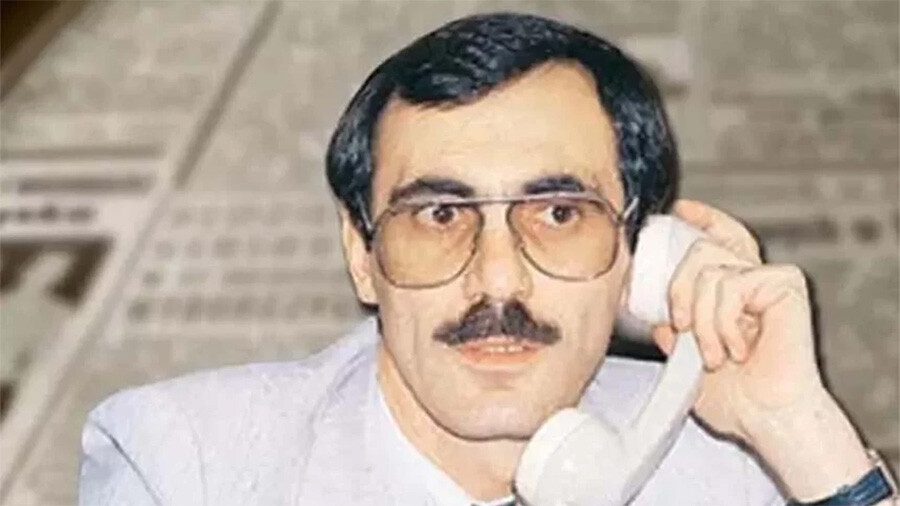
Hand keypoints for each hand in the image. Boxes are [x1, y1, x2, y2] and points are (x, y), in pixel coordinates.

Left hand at [650, 200, 824, 439]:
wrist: (765, 417)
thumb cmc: (738, 397)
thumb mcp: (687, 358)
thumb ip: (673, 331)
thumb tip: (652, 314)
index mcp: (733, 290)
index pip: (718, 239)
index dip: (701, 219)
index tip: (680, 211)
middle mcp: (752, 278)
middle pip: (701, 248)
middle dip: (678, 290)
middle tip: (683, 327)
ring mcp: (770, 278)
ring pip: (709, 270)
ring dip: (702, 320)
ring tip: (715, 354)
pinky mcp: (784, 284)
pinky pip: (730, 285)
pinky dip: (723, 322)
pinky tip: (739, 348)